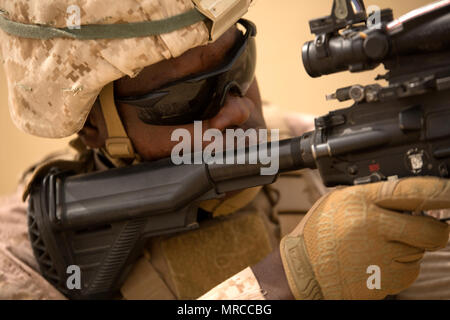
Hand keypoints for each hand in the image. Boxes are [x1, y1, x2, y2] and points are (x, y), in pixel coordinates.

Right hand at [280, 177, 449, 299]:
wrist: (305, 269)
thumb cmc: (320, 233)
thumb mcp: (339, 201)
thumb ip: (372, 195)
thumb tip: (408, 195)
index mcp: (359, 201)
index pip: (410, 191)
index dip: (440, 191)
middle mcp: (373, 226)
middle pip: (430, 230)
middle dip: (433, 230)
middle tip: (422, 228)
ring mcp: (380, 256)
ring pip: (420, 252)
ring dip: (408, 248)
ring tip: (377, 247)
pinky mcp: (385, 280)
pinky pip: (410, 272)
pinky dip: (399, 267)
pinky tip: (375, 262)